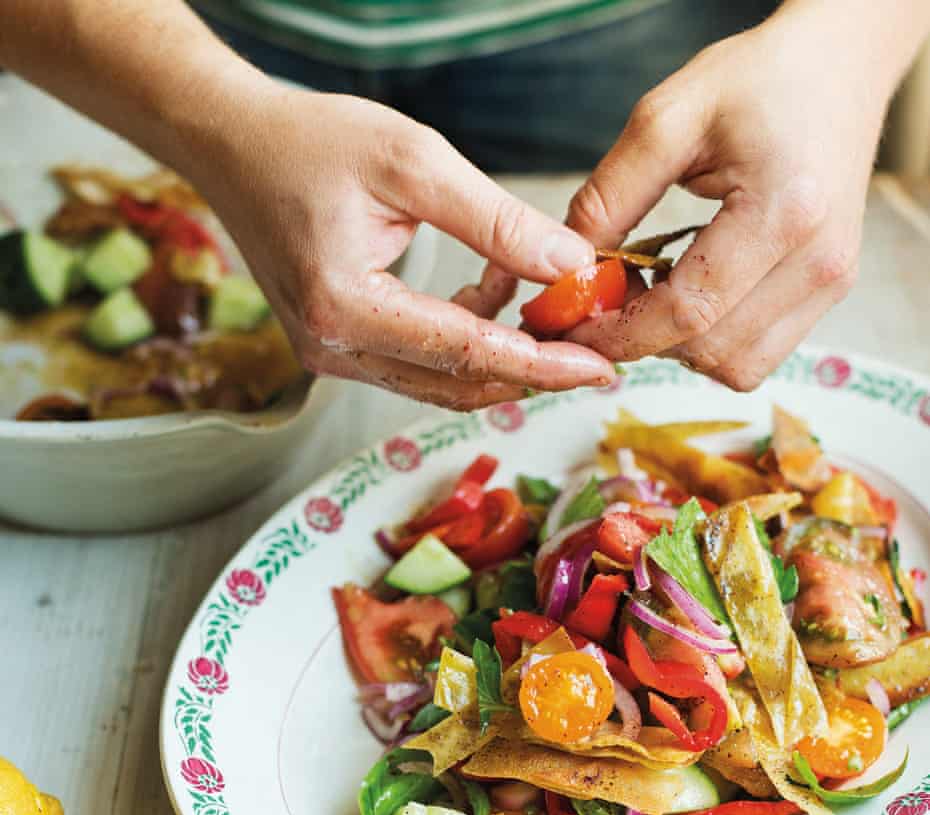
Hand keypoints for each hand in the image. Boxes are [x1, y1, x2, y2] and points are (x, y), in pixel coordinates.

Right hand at [187, 84, 613, 409]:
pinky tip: (491, 292)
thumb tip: (569, 266)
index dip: (540, 365)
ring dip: (499, 354)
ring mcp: (330, 355)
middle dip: (530, 371)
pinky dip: (464, 340)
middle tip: (591, 350)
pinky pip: (416, 363)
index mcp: (343, 306)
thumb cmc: (310, 141)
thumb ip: (496, 222)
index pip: (464, 353)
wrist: (232, 144)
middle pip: (455, 384)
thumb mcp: (412, 162)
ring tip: (544, 303)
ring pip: (439, 381)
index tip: (598, 371)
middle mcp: (332, 348)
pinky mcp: (336, 346)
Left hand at [564, 3, 899, 389]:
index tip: (572, 325)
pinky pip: (758, 356)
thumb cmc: (755, 82)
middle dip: (642, 340)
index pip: (688, 312)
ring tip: (651, 294)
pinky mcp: (831, 292)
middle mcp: (819, 260)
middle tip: (607, 299)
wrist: (838, 66)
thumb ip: (610, 196)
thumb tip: (568, 270)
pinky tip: (690, 296)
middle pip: (709, 351)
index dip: (620, 333)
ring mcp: (831, 282)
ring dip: (678, 348)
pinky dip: (712, 343)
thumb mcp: (666, 118)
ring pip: (735, 367)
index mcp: (783, 211)